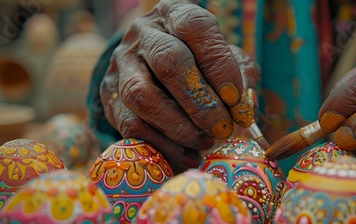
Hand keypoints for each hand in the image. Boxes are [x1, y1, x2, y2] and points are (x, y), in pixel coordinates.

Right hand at [99, 0, 259, 172]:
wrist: (155, 70)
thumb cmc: (201, 62)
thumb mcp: (228, 58)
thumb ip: (243, 75)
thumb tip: (245, 106)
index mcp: (176, 14)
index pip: (196, 27)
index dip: (219, 64)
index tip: (236, 99)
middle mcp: (144, 34)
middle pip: (168, 61)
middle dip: (201, 102)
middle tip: (223, 127)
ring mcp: (122, 64)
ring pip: (142, 95)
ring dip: (179, 126)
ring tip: (205, 141)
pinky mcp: (110, 96)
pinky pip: (131, 124)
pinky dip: (163, 145)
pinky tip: (187, 153)